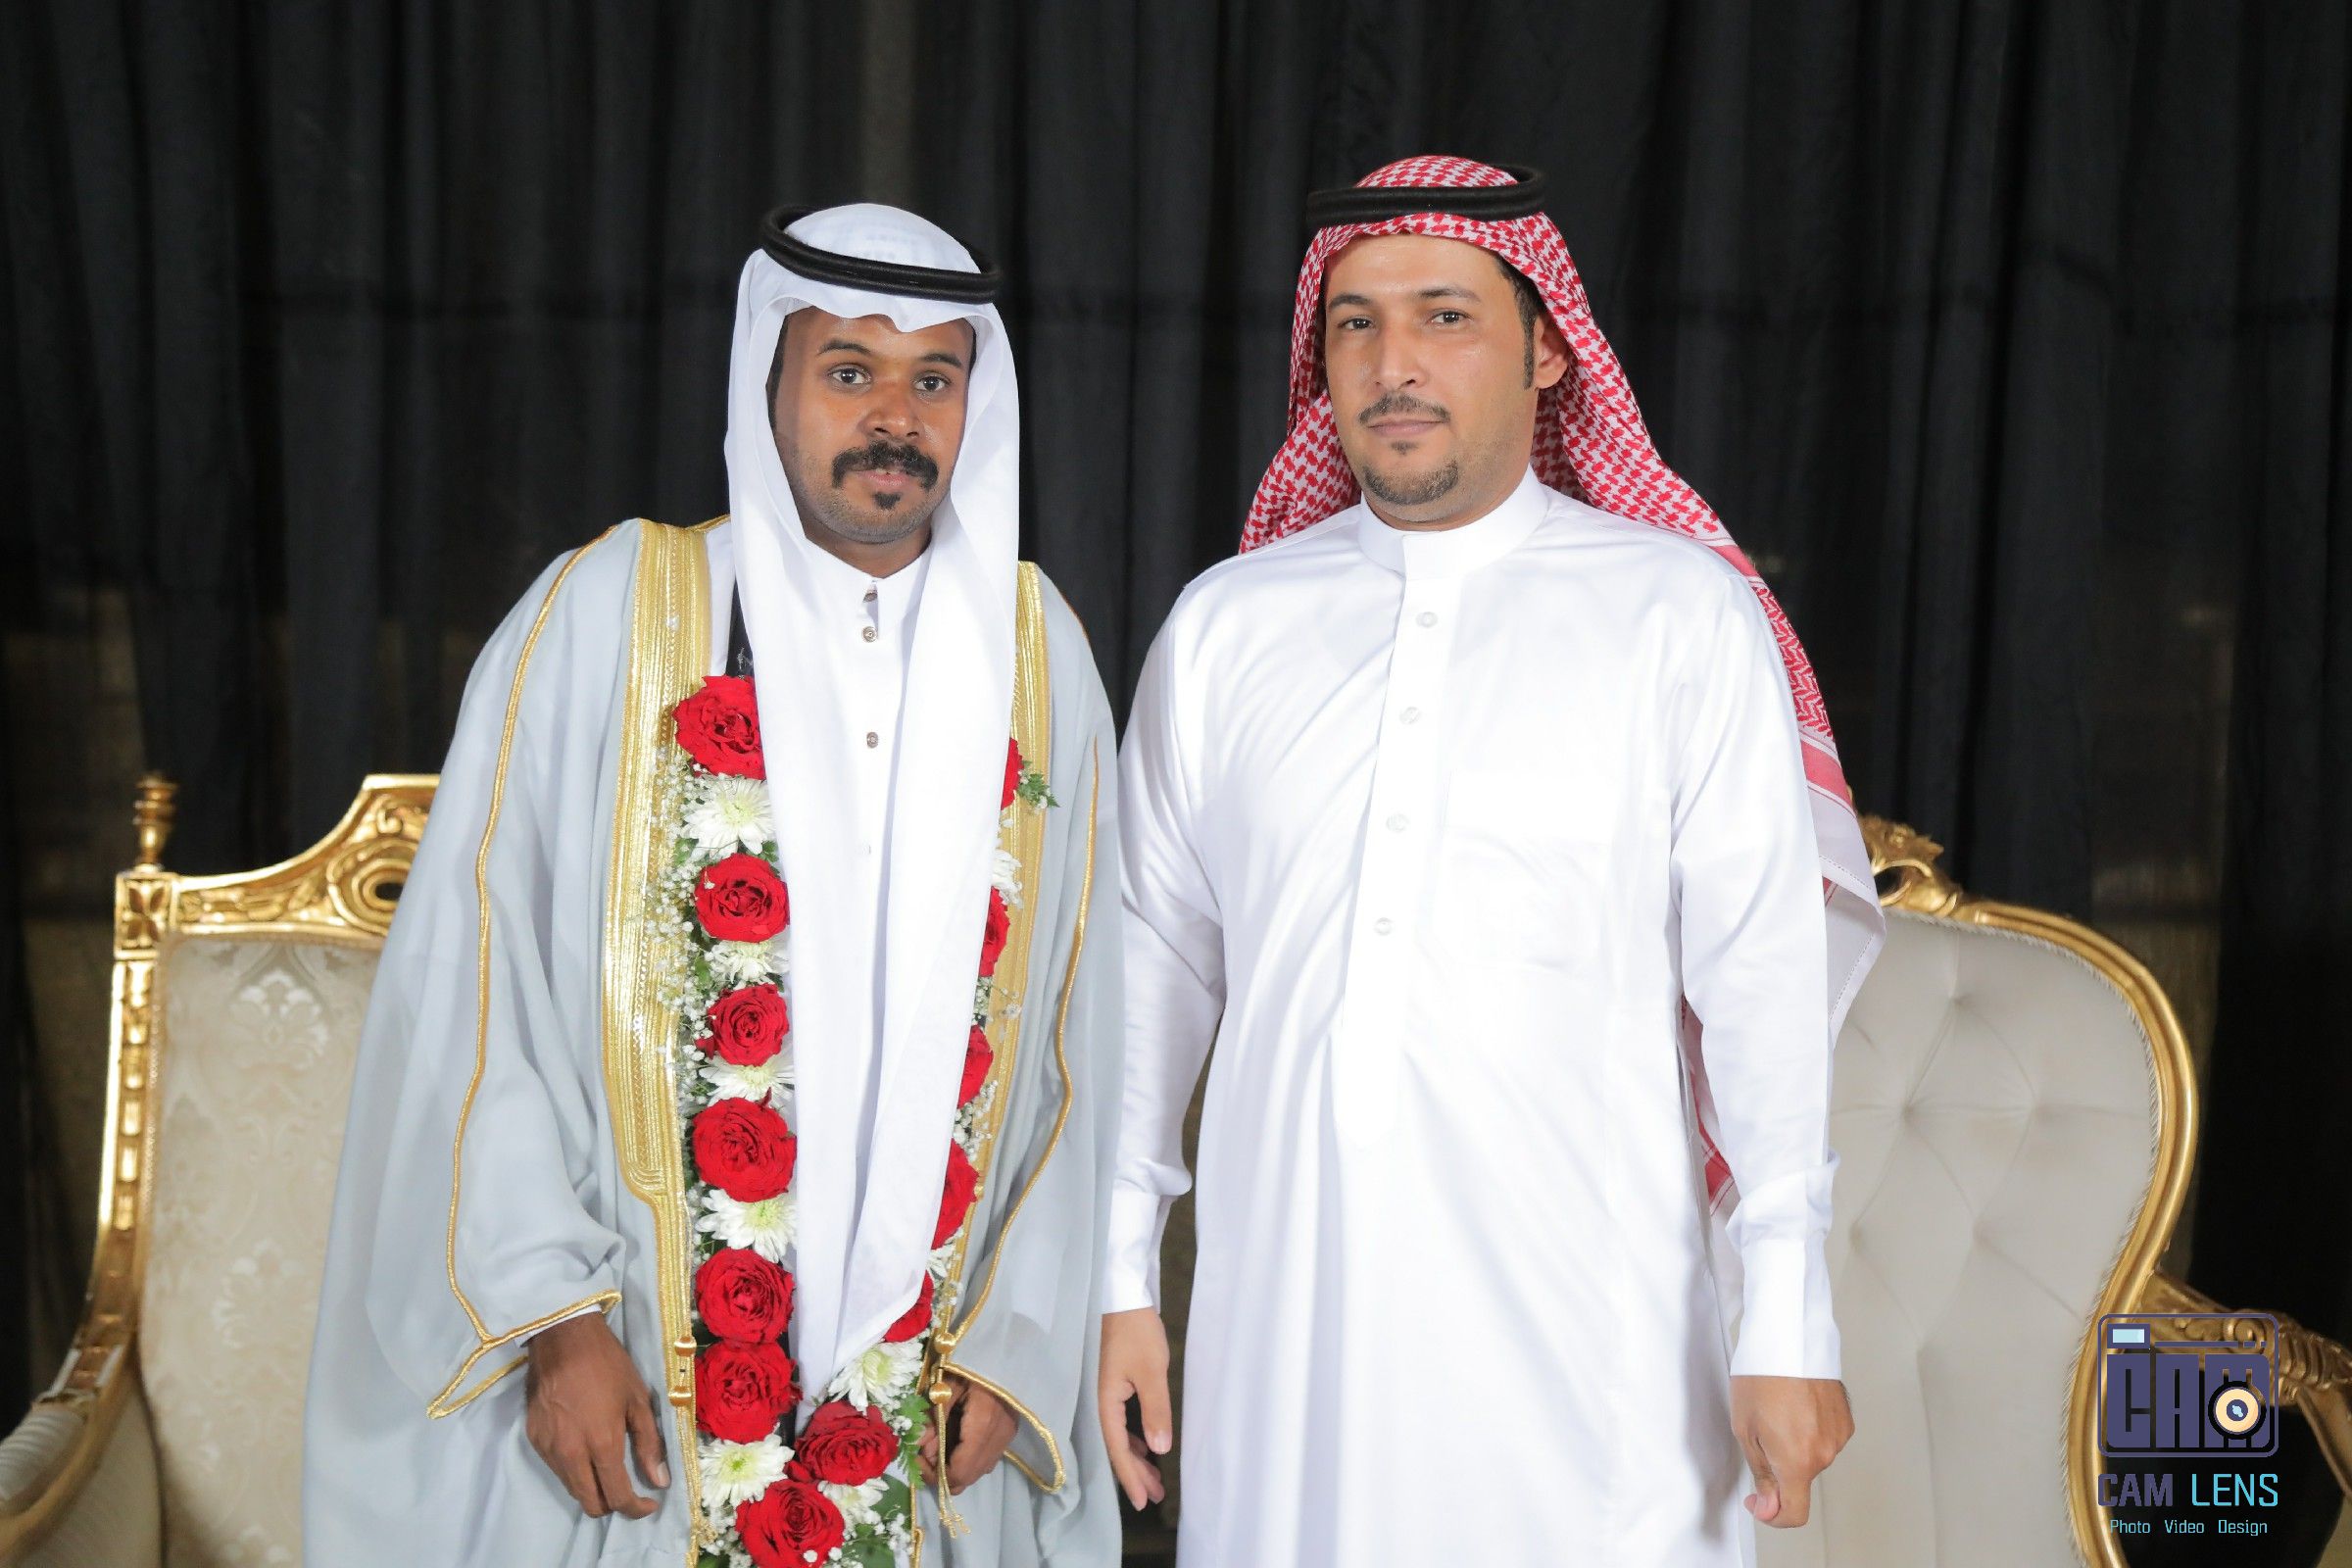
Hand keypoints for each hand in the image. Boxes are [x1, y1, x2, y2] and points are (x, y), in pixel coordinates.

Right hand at [524, 1313, 668, 1519]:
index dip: (636, 1508)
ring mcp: (548, 1449)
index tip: (649, 1503)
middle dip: (612, 1505)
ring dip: (592, 1489)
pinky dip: (574, 1470)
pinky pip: (557, 1469)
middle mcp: (571, 1455)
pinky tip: (585, 1450)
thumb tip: (659, 1481)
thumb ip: (649, 1444)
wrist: (562, 1338)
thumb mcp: (638, 1399)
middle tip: (628, 1489)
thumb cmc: (607, 1365)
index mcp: (602, 1445)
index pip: (617, 1496)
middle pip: (590, 1503)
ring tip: (608, 1469)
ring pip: (572, 1488)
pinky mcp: (534, 1439)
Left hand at [916, 1374, 1018, 1493]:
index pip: (959, 1472)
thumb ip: (932, 1416)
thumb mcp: (948, 1384)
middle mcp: (998, 1438)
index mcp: (982, 1425)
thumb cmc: (974, 1362)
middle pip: (967, 1478)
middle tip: (924, 1452)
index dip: (934, 1473)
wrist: (1009, 1352)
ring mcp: (1006, 1438)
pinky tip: (955, 1438)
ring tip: (938, 1443)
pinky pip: (986, 1459)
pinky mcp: (1008, 1434)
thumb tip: (915, 1443)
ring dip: (954, 1466)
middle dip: (942, 1472)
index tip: (917, 1457)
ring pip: (977, 1471)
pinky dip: (967, 1458)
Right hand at [1097, 1308, 1172, 1509]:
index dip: (1130, 1477)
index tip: (1142, 1502)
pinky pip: (1120, 1422)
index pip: (1117, 1449)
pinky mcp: (1111, 1384)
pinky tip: (1145, 1445)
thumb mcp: (1151, 1371)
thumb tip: (1160, 1450)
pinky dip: (1133, 1439)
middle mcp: (1099, 1402)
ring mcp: (1104, 1393)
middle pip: (1115, 1447)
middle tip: (1154, 1497)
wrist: (1120, 1294)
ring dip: (1135, 1458)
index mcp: (1105, 1402)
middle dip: (1135, 1473)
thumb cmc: (1136, 1331)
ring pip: (1118, 1436)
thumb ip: (1156, 1410)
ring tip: (1154, 1479)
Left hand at [1729, 1374, 1852, 1527]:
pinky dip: (1809, 1431)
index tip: (1760, 1501)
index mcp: (1797, 1460)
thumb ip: (1761, 1473)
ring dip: (1794, 1445)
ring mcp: (1838, 1436)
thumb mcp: (1745, 1429)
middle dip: (1778, 1465)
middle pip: (1799, 1480)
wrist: (1789, 1337)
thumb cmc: (1762, 1375)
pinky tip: (1795, 1405)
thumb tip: (1769, 1505)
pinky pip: (1824, 1439)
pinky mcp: (1845, 1420)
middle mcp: (1824, 1453)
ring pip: (1812, 1458)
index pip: (1795, 1513)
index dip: (1774, 1515)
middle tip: (1759, 1430)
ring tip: (1778, 1410)